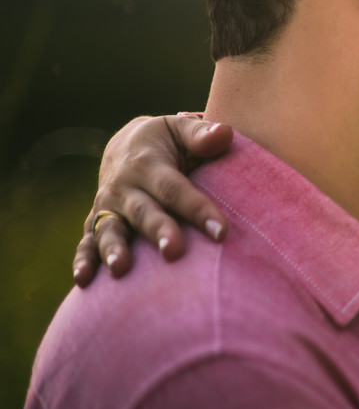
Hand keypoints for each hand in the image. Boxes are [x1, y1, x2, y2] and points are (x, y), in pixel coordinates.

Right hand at [73, 115, 232, 286]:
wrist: (125, 145)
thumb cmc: (166, 140)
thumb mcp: (180, 128)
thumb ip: (201, 134)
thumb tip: (224, 134)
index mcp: (148, 163)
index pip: (175, 189)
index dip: (198, 209)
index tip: (221, 232)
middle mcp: (124, 186)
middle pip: (143, 212)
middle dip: (158, 231)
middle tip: (174, 251)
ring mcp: (108, 206)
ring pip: (110, 229)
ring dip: (114, 249)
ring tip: (121, 269)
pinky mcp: (98, 221)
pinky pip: (87, 241)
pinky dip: (83, 260)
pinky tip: (84, 280)